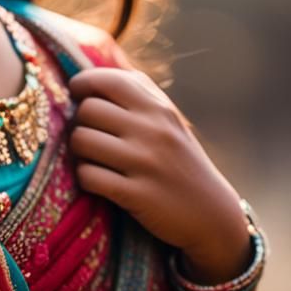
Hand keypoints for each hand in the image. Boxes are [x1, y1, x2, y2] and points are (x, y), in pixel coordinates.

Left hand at [67, 64, 248, 272]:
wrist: (213, 215)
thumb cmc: (181, 161)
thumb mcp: (168, 119)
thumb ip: (137, 94)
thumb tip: (92, 75)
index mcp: (158, 107)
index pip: (107, 79)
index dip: (82, 84)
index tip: (77, 95)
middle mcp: (152, 130)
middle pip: (87, 110)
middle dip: (80, 123)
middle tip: (90, 135)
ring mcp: (145, 162)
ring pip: (81, 141)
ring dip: (79, 152)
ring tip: (92, 158)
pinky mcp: (136, 195)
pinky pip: (88, 176)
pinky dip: (85, 178)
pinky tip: (97, 180)